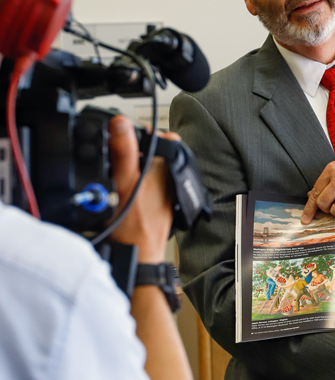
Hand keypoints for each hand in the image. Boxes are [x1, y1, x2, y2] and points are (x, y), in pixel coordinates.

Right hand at [108, 115, 178, 262]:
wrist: (139, 256)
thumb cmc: (135, 227)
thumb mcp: (125, 184)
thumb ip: (124, 152)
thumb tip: (121, 123)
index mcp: (168, 167)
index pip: (160, 135)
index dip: (138, 132)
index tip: (120, 137)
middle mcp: (171, 176)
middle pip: (155, 149)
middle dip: (137, 148)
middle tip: (118, 159)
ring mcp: (166, 188)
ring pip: (151, 164)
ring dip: (136, 164)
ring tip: (121, 176)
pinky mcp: (159, 200)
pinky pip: (148, 180)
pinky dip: (137, 179)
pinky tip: (125, 189)